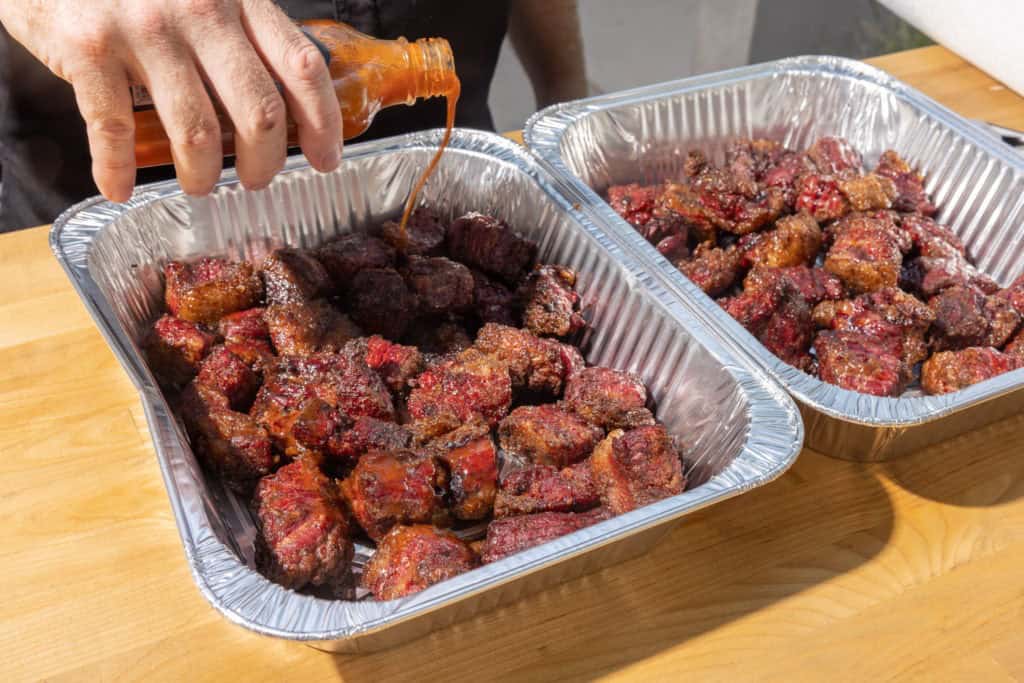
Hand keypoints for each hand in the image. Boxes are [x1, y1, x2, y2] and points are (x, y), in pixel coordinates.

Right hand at [0, 0, 342, 200]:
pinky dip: (118, 169)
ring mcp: (144, 28)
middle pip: (259, 112)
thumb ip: (242, 37)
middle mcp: (200, 10)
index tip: (326, 159)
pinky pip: (115, 129)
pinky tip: (119, 188)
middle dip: (265, 163)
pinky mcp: (89, 47)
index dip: (322, 122)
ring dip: (202, 175)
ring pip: (197, 132)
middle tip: (257, 179)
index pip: (302, 66)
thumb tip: (286, 108)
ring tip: (199, 183)